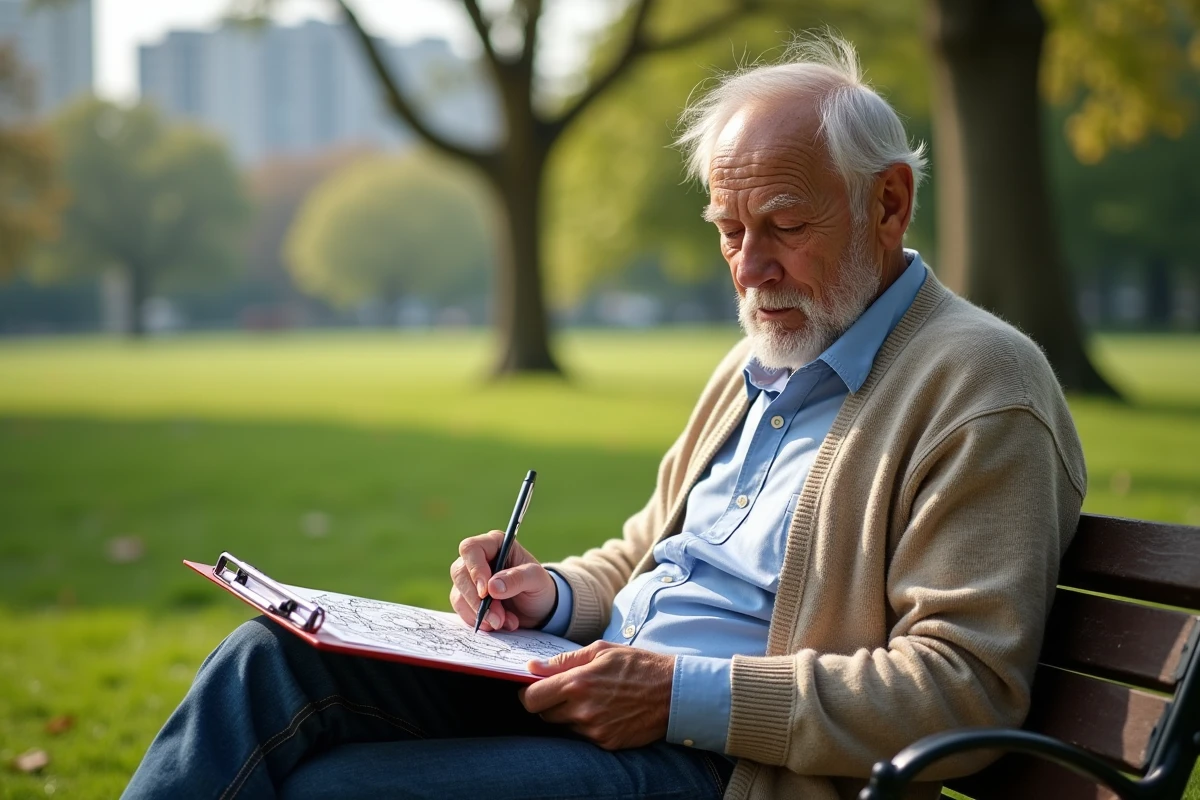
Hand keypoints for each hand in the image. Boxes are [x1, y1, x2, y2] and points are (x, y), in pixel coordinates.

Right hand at [449, 530, 556, 631]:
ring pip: (459, 594)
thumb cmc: (538, 586)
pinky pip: (462, 610)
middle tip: (497, 617)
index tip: (486, 593)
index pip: (471, 549)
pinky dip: (479, 621)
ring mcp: (469, 579)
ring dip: (480, 614)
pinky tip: (498, 624)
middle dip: (477, 600)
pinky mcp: (467, 598)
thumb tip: (492, 587)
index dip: (475, 570)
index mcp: (494, 543)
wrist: (538, 608)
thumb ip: (517, 578)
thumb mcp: (536, 580)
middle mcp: (478, 558)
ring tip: (504, 622)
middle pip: (460, 573)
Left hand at [519, 641, 674, 749]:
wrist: (673, 692)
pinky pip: (584, 736)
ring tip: (594, 699)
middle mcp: (582, 710)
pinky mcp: (606, 743)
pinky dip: (589, 726)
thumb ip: (563, 661)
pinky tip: (607, 711)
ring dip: (570, 715)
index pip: (531, 698)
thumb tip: (532, 668)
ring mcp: (594, 730)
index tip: (534, 688)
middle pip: (544, 714)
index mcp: (577, 683)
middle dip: (550, 703)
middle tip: (569, 691)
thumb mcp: (601, 651)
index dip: (528, 693)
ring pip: (564, 726)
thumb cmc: (637, 665)